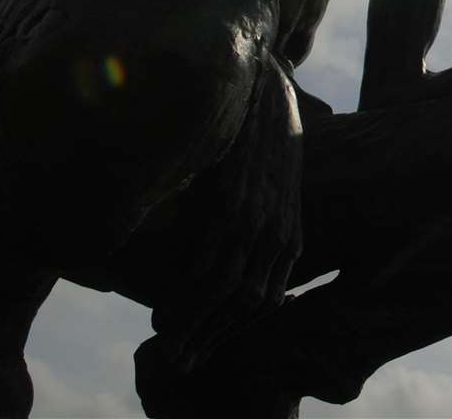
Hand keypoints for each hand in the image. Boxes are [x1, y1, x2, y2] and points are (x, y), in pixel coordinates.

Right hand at [153, 53, 303, 370]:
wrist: (264, 86)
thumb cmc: (256, 140)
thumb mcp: (263, 192)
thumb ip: (249, 227)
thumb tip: (216, 261)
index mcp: (288, 235)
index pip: (265, 302)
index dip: (232, 333)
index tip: (202, 351)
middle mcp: (278, 232)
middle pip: (247, 305)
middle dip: (212, 339)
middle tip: (179, 364)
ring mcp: (257, 217)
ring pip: (227, 290)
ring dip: (194, 324)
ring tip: (165, 344)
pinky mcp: (233, 199)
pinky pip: (210, 258)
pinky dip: (186, 291)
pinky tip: (163, 307)